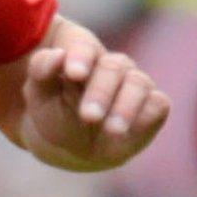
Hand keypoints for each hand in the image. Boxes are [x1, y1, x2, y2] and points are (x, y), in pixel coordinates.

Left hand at [20, 40, 168, 169]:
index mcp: (82, 58)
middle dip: (100, 92)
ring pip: (138, 83)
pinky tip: (128, 133)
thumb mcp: (39, 98)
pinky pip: (157, 104)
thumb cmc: (56, 116)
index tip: (74, 74)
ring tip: (111, 130)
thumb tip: (57, 54)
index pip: (83, 48)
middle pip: (112, 67)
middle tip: (89, 116)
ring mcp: (136, 83)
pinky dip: (144, 117)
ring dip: (125, 107)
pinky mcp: (155, 103)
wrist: (76, 148)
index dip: (80, 58)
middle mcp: (113, 66)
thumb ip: (41, 72)